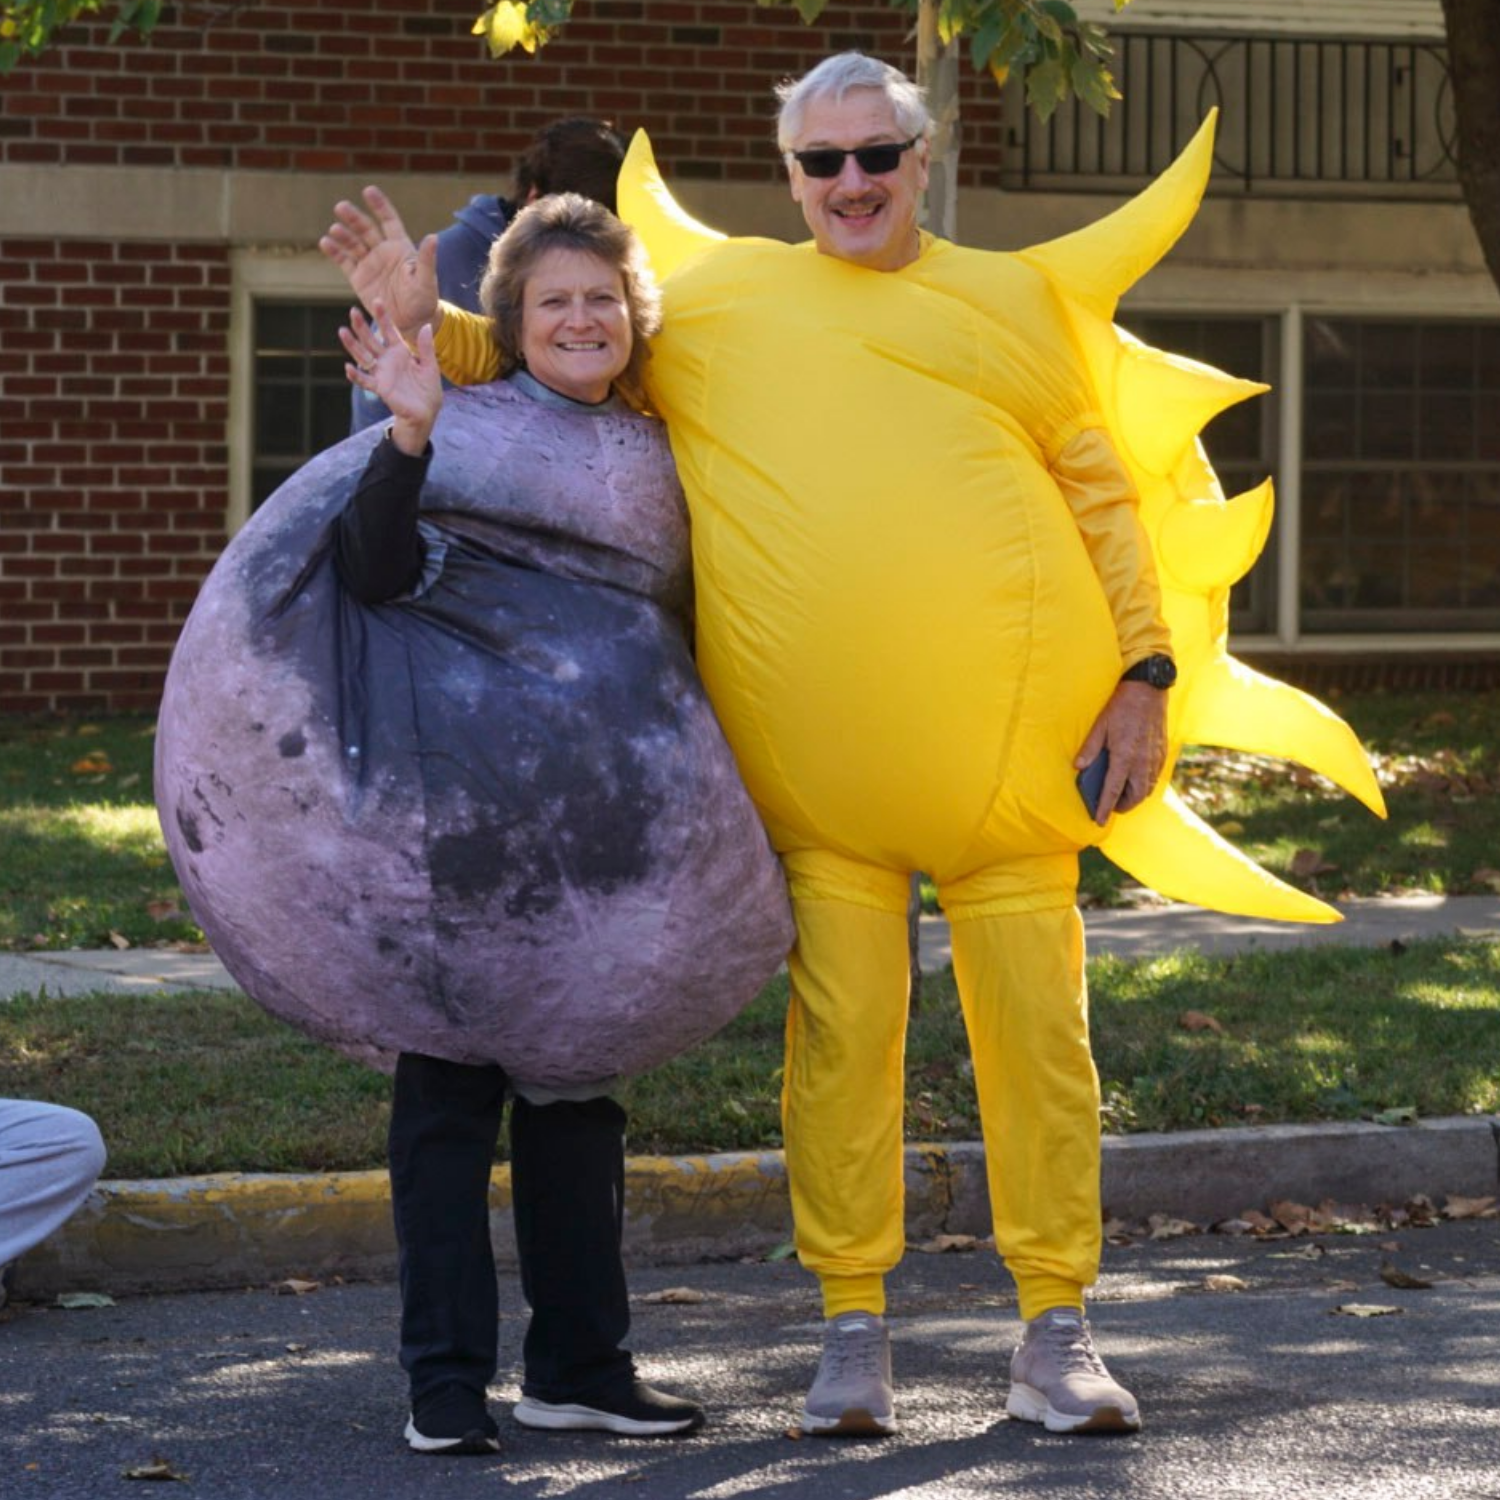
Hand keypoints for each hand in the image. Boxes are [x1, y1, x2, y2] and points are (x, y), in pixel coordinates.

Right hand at [319, 186, 441, 340]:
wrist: (411, 322)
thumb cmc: (423, 300)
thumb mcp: (426, 280)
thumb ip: (426, 259)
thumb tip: (433, 237)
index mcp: (400, 247)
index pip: (389, 220)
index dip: (379, 205)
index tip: (368, 190)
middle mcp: (382, 251)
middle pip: (366, 229)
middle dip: (354, 217)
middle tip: (341, 207)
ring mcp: (369, 263)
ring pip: (353, 243)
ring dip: (343, 234)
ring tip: (334, 229)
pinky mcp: (358, 277)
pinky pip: (344, 261)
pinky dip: (335, 252)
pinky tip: (325, 243)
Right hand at [340, 299, 441, 454]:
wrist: (426, 412)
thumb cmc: (428, 389)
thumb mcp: (430, 366)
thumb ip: (426, 348)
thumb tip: (426, 325)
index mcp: (400, 351)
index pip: (389, 330)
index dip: (383, 317)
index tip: (377, 301)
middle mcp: (387, 360)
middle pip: (371, 340)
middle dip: (361, 327)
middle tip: (353, 312)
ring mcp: (382, 373)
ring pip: (363, 356)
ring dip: (353, 345)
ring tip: (342, 332)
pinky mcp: (380, 388)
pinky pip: (365, 380)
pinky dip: (357, 375)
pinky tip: (348, 367)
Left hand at [1074, 680, 1168, 825]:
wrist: (1148, 690)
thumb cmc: (1122, 706)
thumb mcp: (1100, 725)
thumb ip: (1090, 748)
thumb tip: (1079, 767)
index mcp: (1124, 756)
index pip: (1113, 790)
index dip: (1105, 808)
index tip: (1099, 820)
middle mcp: (1142, 761)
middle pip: (1136, 796)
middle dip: (1123, 806)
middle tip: (1112, 807)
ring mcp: (1154, 757)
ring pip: (1147, 788)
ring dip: (1136, 796)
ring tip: (1123, 795)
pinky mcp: (1163, 751)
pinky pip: (1155, 776)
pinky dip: (1146, 783)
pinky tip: (1136, 779)